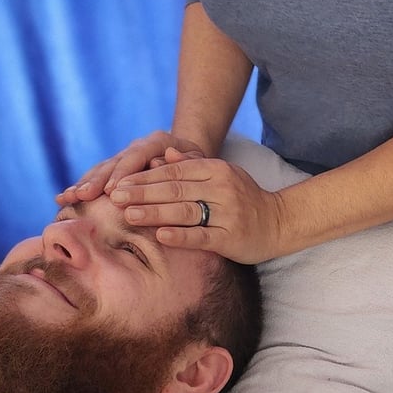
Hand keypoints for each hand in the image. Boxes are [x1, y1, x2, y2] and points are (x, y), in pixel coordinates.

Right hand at [56, 131, 204, 204]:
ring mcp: (123, 158)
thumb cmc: (197, 164)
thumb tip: (168, 158)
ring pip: (101, 169)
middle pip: (114, 162)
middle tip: (83, 196)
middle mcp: (136, 147)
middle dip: (97, 180)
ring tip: (67, 198)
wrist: (189, 156)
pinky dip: (80, 187)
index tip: (112, 190)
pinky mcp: (114, 170)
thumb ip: (186, 160)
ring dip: (83, 184)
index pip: (138, 155)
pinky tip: (62, 198)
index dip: (124, 173)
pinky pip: (95, 177)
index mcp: (158, 141)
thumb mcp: (199, 162)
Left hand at [109, 151, 286, 263]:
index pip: (174, 171)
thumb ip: (192, 165)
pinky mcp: (231, 237)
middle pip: (175, 189)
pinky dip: (180, 236)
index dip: (145, 177)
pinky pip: (202, 236)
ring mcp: (228, 213)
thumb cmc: (242, 198)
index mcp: (217, 169)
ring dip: (154, 213)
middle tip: (115, 198)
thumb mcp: (220, 175)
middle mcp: (222, 188)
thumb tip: (164, 154)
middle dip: (142, 193)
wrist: (277, 222)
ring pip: (185, 211)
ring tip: (128, 216)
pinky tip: (160, 236)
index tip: (119, 184)